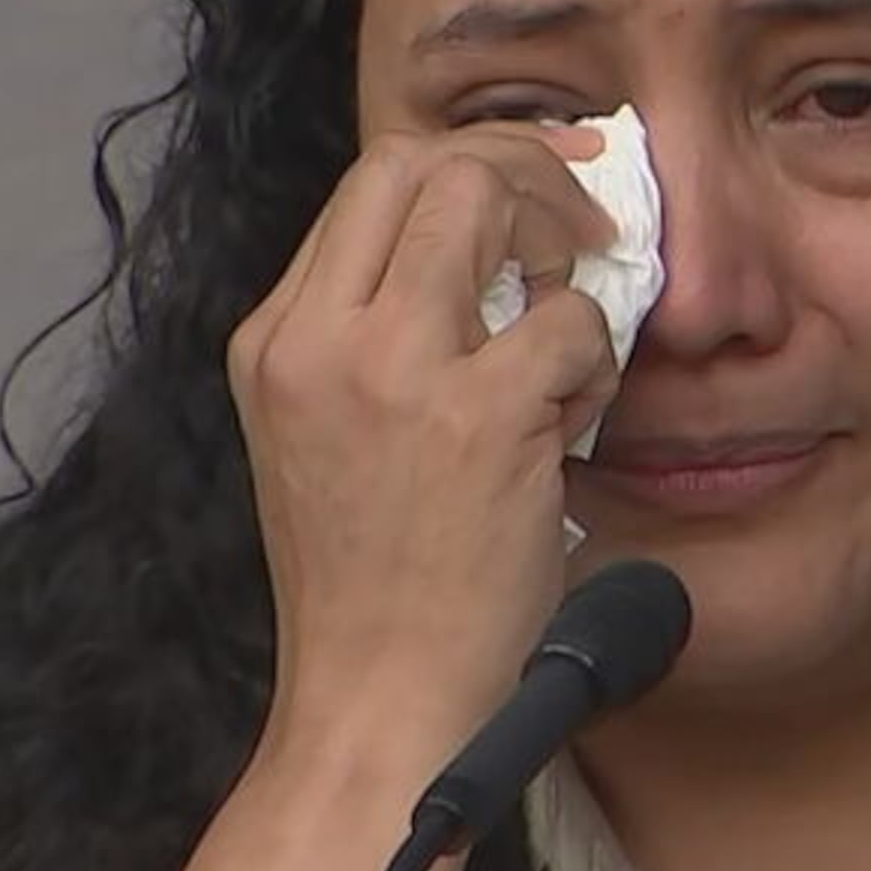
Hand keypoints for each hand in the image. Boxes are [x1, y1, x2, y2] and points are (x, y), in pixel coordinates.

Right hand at [226, 123, 623, 774]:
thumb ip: (376, 340)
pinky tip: (574, 422)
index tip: (537, 182)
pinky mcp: (476, 419)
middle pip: (423, 163)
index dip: (467, 164)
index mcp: (274, 342)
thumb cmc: (372, 591)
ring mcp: (393, 374)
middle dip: (523, 166)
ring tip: (573, 329)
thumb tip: (496, 248)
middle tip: (585, 218)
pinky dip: (596, 358)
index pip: (368, 182)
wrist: (376, 706)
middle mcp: (318, 341)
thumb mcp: (321, 439)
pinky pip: (570, 321)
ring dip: (562, 247)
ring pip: (490, 205)